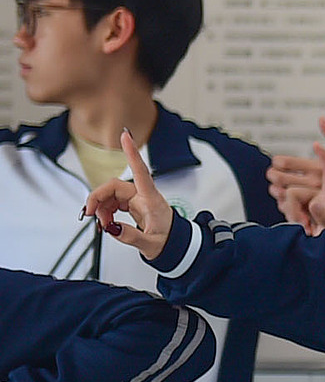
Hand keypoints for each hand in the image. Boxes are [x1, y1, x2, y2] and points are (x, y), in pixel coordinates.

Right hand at [81, 130, 173, 261]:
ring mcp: (138, 199)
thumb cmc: (170, 240)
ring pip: (111, 195)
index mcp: (151, 199)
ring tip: (104, 225)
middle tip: (90, 215)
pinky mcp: (134, 204)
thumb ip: (131, 236)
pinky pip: (114, 202)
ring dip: (102, 208)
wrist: (177, 244)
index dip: (132, 153)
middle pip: (114, 187)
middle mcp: (144, 196)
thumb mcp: (151, 244)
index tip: (125, 136)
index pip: (140, 172)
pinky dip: (106, 211)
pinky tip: (107, 222)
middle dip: (98, 198)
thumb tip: (113, 228)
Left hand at [267, 118, 324, 222]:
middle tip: (273, 173)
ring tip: (277, 185)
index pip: (286, 163)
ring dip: (276, 189)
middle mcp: (314, 183)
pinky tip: (287, 197)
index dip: (277, 161)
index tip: (278, 162)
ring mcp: (313, 198)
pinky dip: (284, 202)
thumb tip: (321, 119)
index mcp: (319, 167)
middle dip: (273, 174)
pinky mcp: (314, 212)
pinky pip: (291, 208)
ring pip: (282, 194)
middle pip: (280, 178)